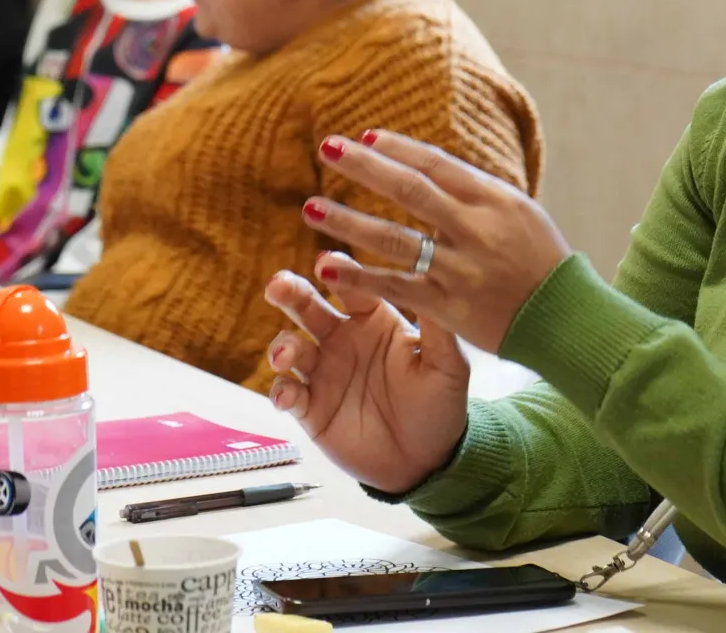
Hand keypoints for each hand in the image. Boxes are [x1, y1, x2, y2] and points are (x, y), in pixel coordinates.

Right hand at [264, 259, 468, 494]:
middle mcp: (344, 340)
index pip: (353, 286)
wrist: (427, 463)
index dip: (339, 271)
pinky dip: (280, 391)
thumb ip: (437, 325)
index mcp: (375, 321)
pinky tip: (286, 396)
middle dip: (291, 293)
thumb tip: (434, 275)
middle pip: (309, 307)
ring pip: (291, 347)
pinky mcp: (311, 408)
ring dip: (282, 345)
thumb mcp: (447, 365)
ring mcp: (324, 373)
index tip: (327, 261)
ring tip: (287, 354)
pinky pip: (287, 393)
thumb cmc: (440, 407)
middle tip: (278, 286)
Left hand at [300, 130, 571, 354]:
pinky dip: (361, 275)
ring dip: (348, 221)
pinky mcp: (450, 306)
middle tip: (327, 147)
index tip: (366, 137)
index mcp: (495, 199)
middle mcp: (477, 229)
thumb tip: (425, 167)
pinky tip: (327, 266)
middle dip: (366, 167)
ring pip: (396, 239)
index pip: (437, 164)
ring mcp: (462, 268)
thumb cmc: (540, 260)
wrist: (566, 319)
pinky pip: (397, 287)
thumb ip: (473, 193)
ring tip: (310, 208)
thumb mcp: (518, 213)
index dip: (399, 149)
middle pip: (411, 190)